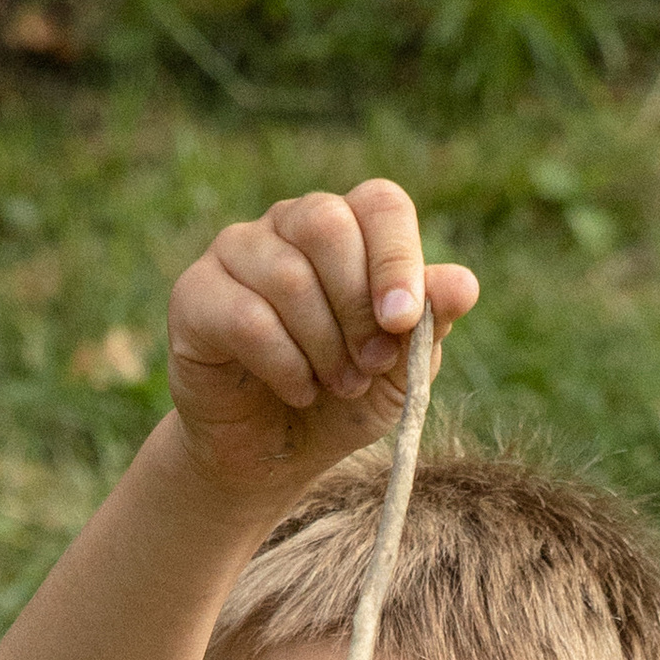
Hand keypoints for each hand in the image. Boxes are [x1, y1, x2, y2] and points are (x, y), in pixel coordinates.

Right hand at [166, 181, 479, 511]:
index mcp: (348, 229)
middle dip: (358, 308)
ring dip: (325, 347)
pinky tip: (297, 391)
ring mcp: (236, 253)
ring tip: (336, 386)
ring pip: (287, 275)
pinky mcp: (195, 295)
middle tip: (370, 367)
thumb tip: (464, 283)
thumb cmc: (342, 399)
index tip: (404, 322)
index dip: (396, 259)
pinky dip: (284, 365)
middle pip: (327, 224)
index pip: (380, 204)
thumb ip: (429, 324)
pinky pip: (246, 317)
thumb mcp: (401, 370)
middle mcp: (288, 225)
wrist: (273, 456)